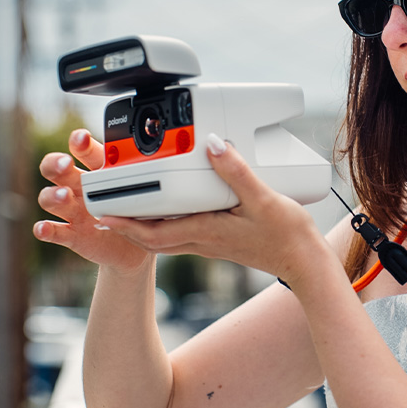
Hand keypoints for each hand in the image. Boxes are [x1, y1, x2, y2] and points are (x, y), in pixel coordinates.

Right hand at [34, 129, 152, 273]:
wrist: (135, 248)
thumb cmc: (134, 211)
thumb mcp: (142, 192)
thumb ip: (145, 179)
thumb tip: (165, 160)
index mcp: (96, 171)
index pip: (83, 150)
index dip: (79, 142)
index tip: (81, 138)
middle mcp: (79, 188)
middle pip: (56, 168)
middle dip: (56, 163)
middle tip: (66, 164)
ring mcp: (73, 211)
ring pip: (49, 198)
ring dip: (52, 195)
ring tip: (63, 196)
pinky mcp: (71, 235)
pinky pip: (53, 231)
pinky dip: (45, 229)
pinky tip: (44, 228)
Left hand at [95, 134, 330, 285]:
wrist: (303, 262)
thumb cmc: (286, 235)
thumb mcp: (263, 198)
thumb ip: (235, 171)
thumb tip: (211, 145)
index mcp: (206, 231)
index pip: (153, 233)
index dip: (125, 224)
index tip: (104, 213)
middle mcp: (203, 241)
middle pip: (151, 239)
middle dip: (125, 227)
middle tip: (104, 211)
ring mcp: (210, 244)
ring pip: (165, 239)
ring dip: (143, 228)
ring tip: (126, 211)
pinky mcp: (219, 242)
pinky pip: (182, 237)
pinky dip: (166, 227)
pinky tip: (167, 213)